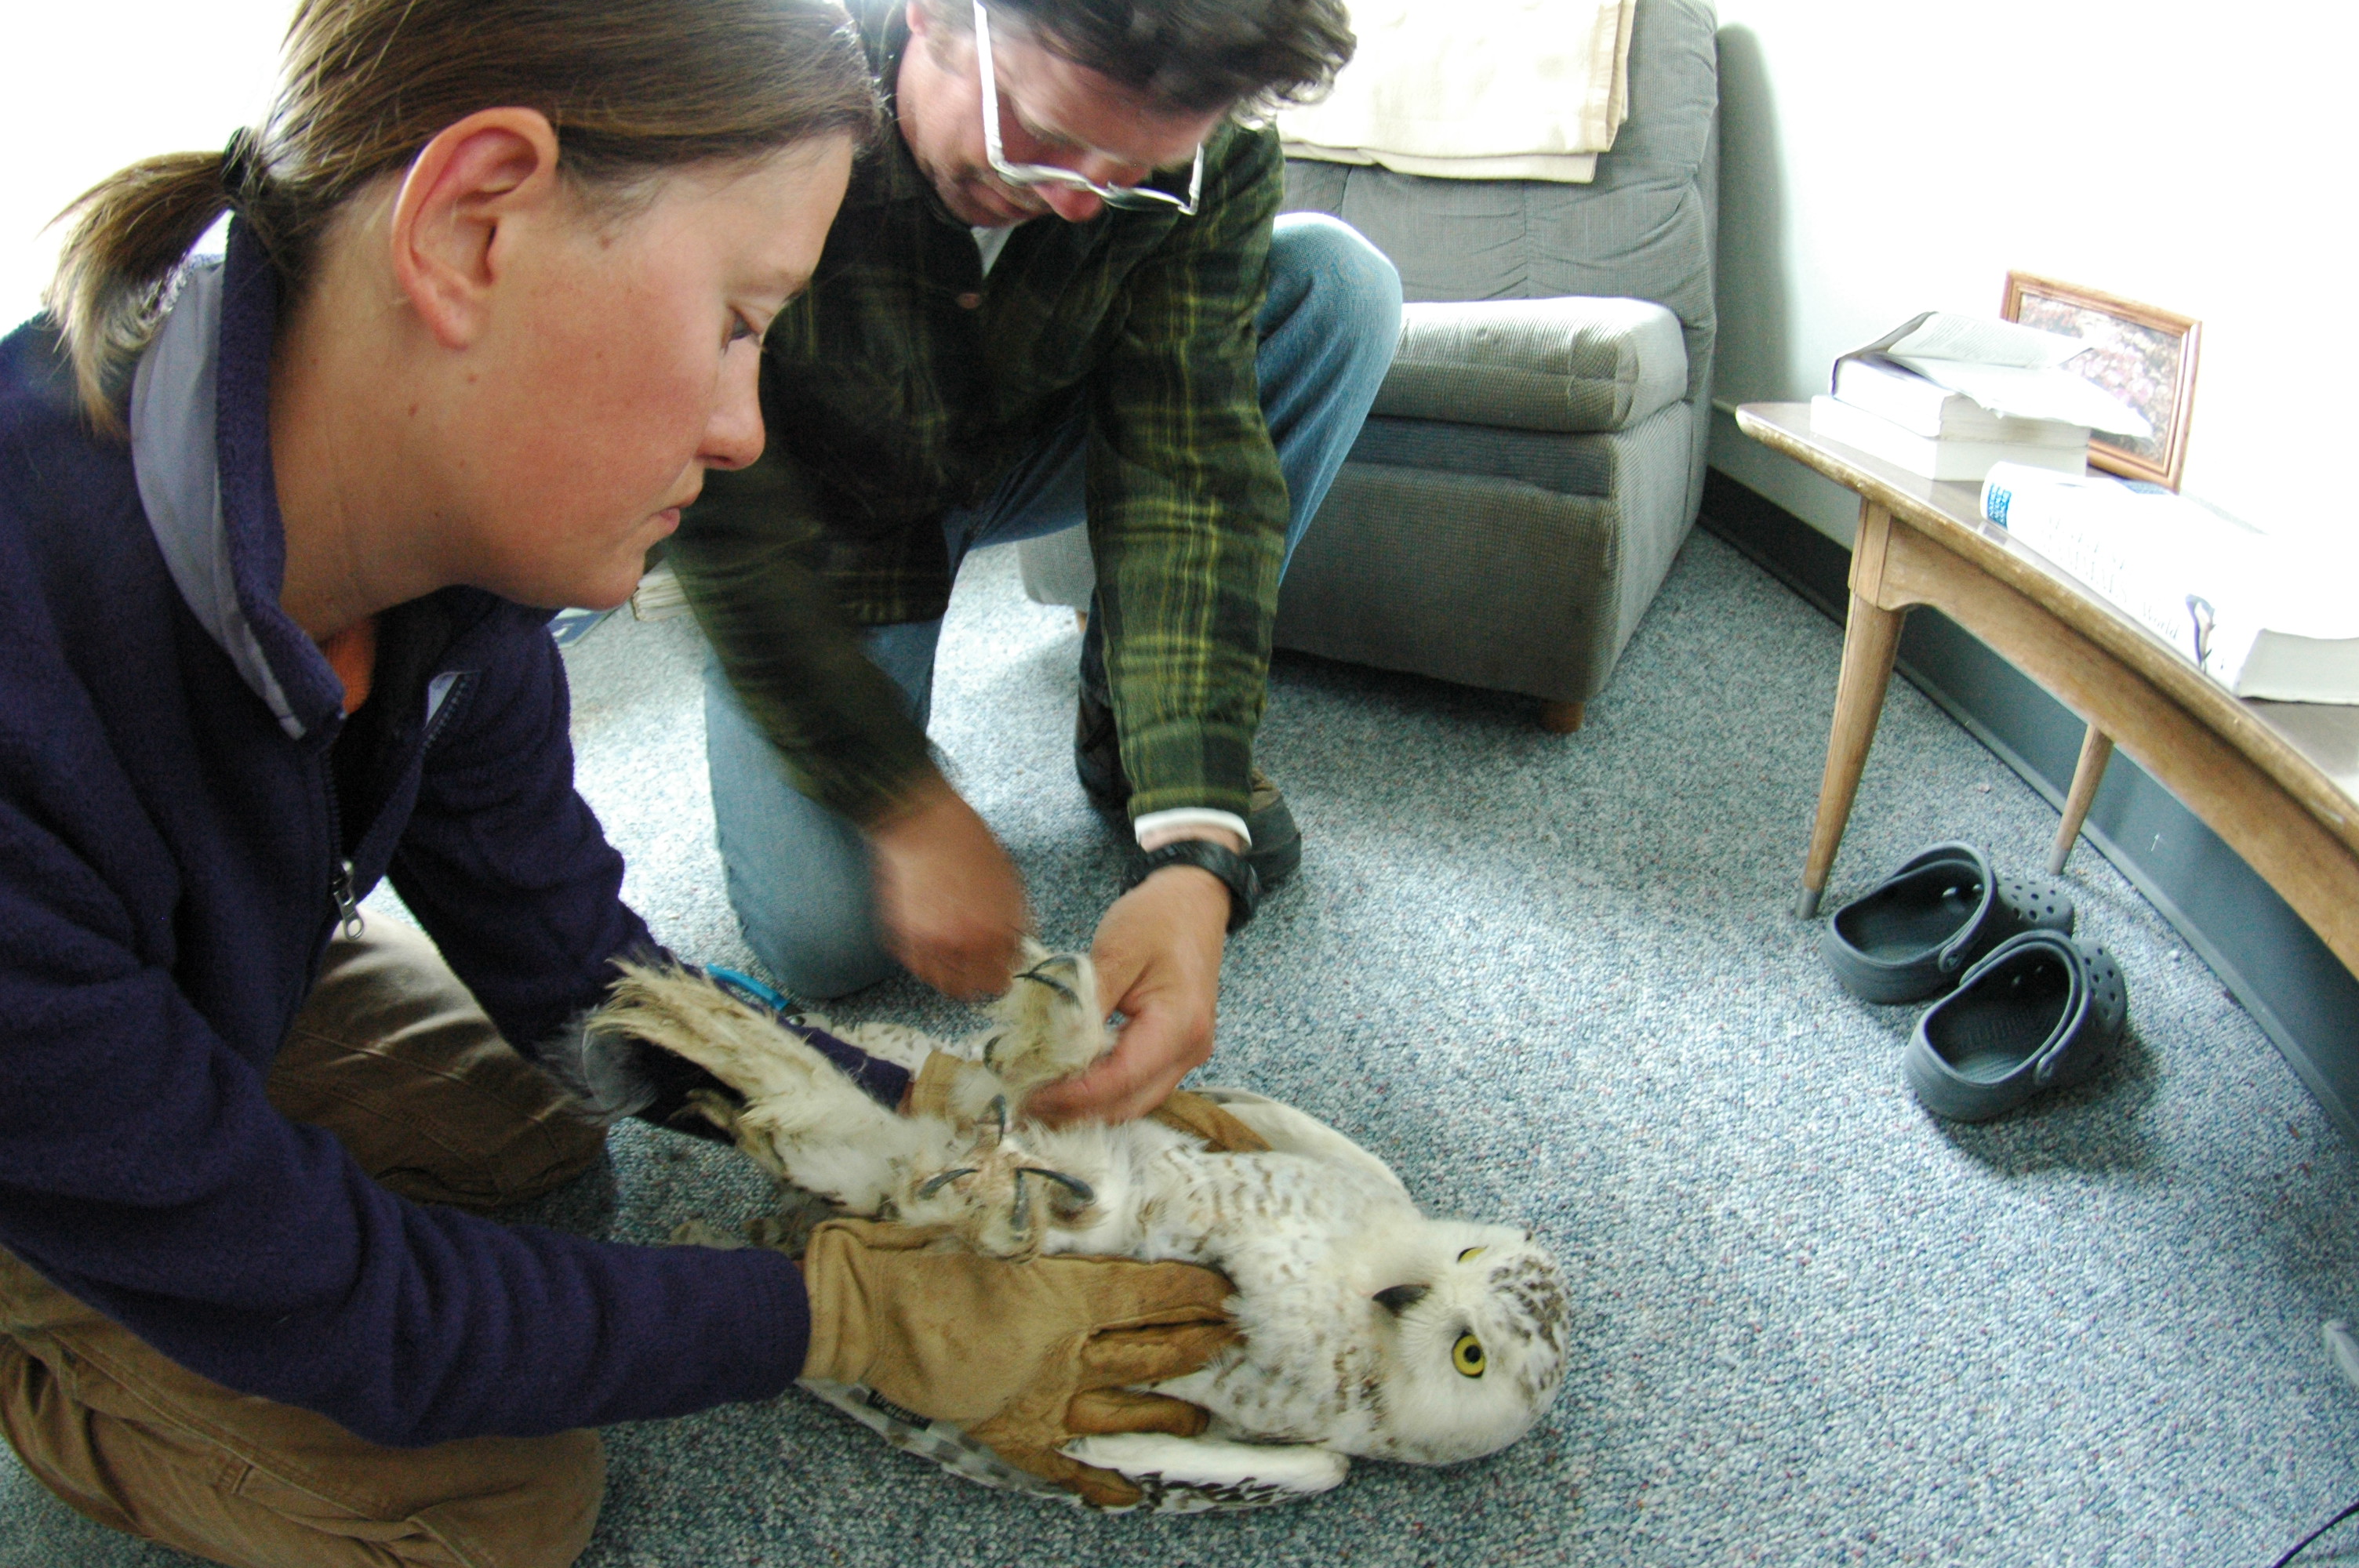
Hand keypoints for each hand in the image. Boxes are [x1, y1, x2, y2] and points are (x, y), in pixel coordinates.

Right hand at [798, 1217, 1237, 1506]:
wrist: (859, 1305)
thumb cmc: (922, 1251)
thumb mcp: (992, 1223)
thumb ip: (1046, 1227)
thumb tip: (1091, 1214)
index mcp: (1060, 1292)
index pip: (1146, 1293)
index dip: (1190, 1293)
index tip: (1222, 1289)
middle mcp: (1062, 1349)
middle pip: (1147, 1351)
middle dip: (1195, 1346)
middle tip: (1233, 1341)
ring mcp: (1038, 1397)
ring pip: (1121, 1409)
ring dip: (1166, 1413)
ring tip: (1202, 1415)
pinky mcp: (1008, 1430)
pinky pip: (1064, 1464)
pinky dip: (1097, 1479)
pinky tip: (1128, 1491)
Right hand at [867, 774, 1028, 1000]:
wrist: (924, 823)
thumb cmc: (970, 844)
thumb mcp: (1009, 882)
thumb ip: (1015, 920)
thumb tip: (1018, 945)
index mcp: (997, 932)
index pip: (1006, 973)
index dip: (1004, 968)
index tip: (1000, 964)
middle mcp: (963, 945)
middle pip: (976, 989)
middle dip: (981, 980)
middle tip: (978, 968)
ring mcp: (928, 943)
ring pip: (944, 984)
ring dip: (952, 974)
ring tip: (953, 955)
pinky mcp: (901, 936)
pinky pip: (917, 964)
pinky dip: (924, 958)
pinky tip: (930, 937)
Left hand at [1026, 851, 1230, 1124]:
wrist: (1194, 902)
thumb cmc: (1158, 918)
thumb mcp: (1117, 950)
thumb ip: (1086, 1001)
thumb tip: (1052, 1045)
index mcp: (1179, 1025)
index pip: (1121, 1079)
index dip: (1073, 1095)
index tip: (1030, 1095)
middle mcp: (1190, 1051)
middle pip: (1129, 1103)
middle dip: (1077, 1111)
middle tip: (1025, 1104)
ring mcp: (1187, 1056)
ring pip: (1134, 1102)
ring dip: (1089, 1106)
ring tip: (1041, 1097)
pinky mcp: (1176, 1053)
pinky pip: (1138, 1086)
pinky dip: (1103, 1091)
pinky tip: (1070, 1083)